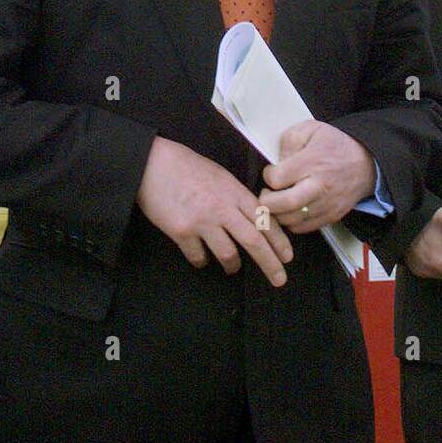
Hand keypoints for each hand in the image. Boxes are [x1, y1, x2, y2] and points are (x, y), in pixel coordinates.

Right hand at [136, 136, 292, 286]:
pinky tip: (202, 258)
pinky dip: (202, 261)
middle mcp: (222, 207)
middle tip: (280, 280)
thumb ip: (236, 198)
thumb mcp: (220, 176)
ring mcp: (202, 221)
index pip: (264, 220)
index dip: (279, 241)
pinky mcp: (181, 231)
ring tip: (233, 267)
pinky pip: (198, 257)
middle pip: (254, 241)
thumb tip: (253, 219)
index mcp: (234, 192)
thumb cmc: (187, 168)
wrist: (153, 163)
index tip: (288, 256)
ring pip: (228, 254)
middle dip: (270, 263)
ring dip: (233, 266)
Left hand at [258, 120, 375, 233]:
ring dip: (278, 213)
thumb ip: (289, 140)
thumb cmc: (335, 146)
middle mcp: (319, 186)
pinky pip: (302, 228)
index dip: (267, 176)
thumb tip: (276, 160)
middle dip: (266, 202)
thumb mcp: (311, 129)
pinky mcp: (331, 216)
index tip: (271, 172)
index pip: (277, 178)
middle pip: (283, 204)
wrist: (365, 163)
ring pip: (290, 220)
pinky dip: (292, 222)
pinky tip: (291, 209)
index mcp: (312, 162)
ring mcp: (326, 204)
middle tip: (267, 193)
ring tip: (278, 201)